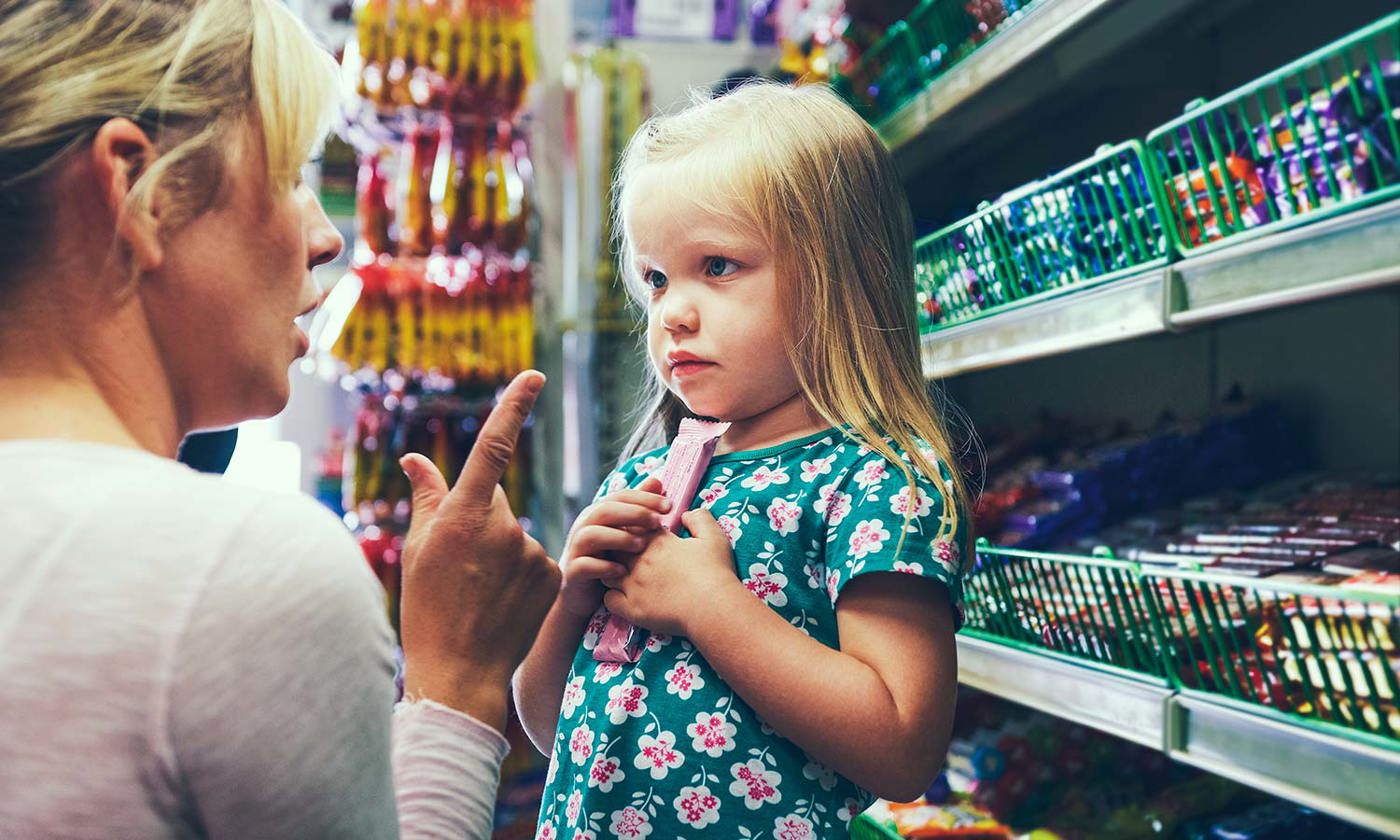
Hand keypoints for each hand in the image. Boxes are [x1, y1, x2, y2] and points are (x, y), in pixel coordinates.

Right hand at [398, 370, 560, 730]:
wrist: (460, 673)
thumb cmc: (426, 610)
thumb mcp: (416, 550)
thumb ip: (426, 498)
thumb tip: (413, 457)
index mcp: (462, 516)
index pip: (492, 448)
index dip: (514, 407)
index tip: (534, 376)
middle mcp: (502, 527)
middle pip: (493, 502)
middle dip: (478, 521)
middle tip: (459, 566)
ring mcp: (532, 552)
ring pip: (515, 535)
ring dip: (499, 554)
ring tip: (479, 594)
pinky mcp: (553, 576)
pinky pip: (536, 562)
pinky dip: (521, 576)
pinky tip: (502, 605)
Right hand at [558, 475, 668, 619]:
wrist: (584, 594)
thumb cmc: (610, 559)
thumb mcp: (626, 531)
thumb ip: (639, 507)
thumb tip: (657, 481)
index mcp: (599, 513)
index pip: (621, 496)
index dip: (645, 498)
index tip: (670, 506)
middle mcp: (585, 526)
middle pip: (606, 510)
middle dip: (634, 513)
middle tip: (658, 522)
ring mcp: (577, 548)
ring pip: (591, 535)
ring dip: (618, 537)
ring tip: (641, 545)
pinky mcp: (573, 571)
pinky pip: (585, 565)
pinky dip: (604, 567)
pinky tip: (623, 572)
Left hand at [603, 508, 739, 637]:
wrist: (713, 607)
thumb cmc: (715, 572)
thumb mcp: (714, 537)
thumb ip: (700, 519)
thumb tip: (688, 513)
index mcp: (657, 542)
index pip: (633, 527)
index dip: (635, 531)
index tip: (643, 538)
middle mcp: (639, 560)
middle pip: (615, 547)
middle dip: (619, 549)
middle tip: (631, 557)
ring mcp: (633, 585)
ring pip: (607, 572)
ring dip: (613, 572)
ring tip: (625, 577)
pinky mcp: (632, 608)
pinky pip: (609, 600)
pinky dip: (613, 598)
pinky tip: (624, 598)